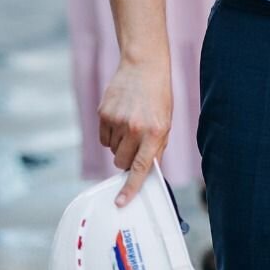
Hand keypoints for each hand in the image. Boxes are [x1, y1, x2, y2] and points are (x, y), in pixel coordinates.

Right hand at [97, 58, 172, 206]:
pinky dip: (110, 134)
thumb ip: (156, 148)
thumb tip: (145, 172)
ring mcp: (117, 121)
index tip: (121, 202)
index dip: (131, 187)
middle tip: (136, 143)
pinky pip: (103, 138)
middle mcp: (135, 129)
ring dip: (119, 144)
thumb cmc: (158, 97)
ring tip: (131, 123)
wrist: (144, 67)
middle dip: (127, 158)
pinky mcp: (103, 114)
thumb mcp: (165, 123)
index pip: (141, 167)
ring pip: (112, 150)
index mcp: (155, 132)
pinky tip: (120, 118)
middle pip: (122, 162)